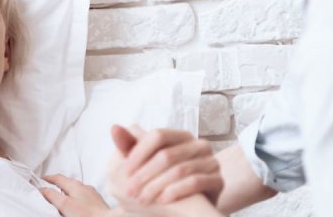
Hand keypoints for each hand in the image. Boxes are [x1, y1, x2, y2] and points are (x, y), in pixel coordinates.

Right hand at [41, 174, 110, 216]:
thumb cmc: (87, 214)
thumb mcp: (65, 205)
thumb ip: (52, 195)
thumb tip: (43, 189)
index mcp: (75, 185)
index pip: (58, 177)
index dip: (48, 178)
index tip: (41, 179)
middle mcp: (84, 186)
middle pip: (67, 181)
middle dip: (57, 183)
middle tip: (49, 186)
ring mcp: (92, 194)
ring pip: (76, 188)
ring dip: (67, 190)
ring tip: (61, 195)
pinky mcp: (97, 202)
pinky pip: (83, 195)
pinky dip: (75, 196)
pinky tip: (76, 203)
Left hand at [107, 125, 222, 206]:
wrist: (192, 205)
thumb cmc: (165, 180)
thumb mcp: (147, 163)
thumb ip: (131, 146)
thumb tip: (114, 128)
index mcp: (181, 136)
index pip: (158, 135)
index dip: (139, 153)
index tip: (123, 171)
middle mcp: (199, 145)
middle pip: (167, 154)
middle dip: (144, 174)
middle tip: (128, 191)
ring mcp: (211, 162)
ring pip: (180, 169)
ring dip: (156, 186)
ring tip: (142, 199)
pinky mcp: (218, 181)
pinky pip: (196, 182)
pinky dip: (175, 191)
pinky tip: (162, 200)